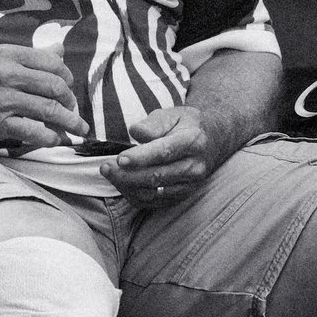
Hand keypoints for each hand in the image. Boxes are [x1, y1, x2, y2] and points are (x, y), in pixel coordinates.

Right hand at [0, 45, 88, 151]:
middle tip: (74, 112)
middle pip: (55, 86)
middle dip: (71, 102)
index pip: (52, 62)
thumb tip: (60, 48)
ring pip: (50, 110)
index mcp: (7, 55)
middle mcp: (6, 74)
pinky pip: (34, 132)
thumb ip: (29, 56)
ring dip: (70, 122)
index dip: (67, 77)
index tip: (69, 88)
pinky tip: (54, 140)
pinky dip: (49, 138)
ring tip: (77, 130)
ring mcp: (2, 100)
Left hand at [101, 106, 240, 207]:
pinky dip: (134, 195)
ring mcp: (190, 185)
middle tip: (105, 167)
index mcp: (193, 141)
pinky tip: (122, 183)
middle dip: (127, 174)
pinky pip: (154, 202)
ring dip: (128, 186)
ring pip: (154, 193)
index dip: (141, 157)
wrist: (211, 142)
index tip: (120, 159)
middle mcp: (195, 166)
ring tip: (109, 173)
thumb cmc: (185, 125)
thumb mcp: (172, 114)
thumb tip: (136, 132)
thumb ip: (153, 123)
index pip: (165, 152)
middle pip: (158, 176)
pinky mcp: (182, 196)